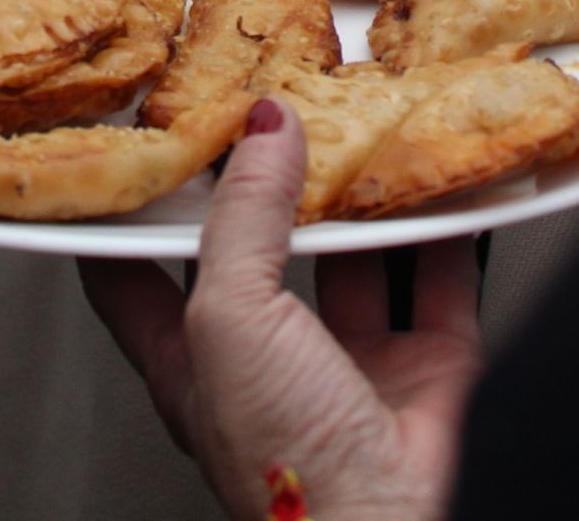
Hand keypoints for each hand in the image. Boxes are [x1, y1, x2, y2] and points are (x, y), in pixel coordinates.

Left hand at [83, 100, 480, 520]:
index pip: (135, 273)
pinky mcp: (426, 373)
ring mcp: (348, 369)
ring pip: (352, 261)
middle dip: (273, 183)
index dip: (136, 207)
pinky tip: (442, 185)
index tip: (147, 134)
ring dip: (361, 201)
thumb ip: (244, 215)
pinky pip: (437, 284)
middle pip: (260, 252)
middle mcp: (267, 364)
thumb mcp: (230, 319)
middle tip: (282, 110)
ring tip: (365, 128)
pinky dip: (443, 232)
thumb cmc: (284, 468)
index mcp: (193, 363)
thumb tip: (264, 126)